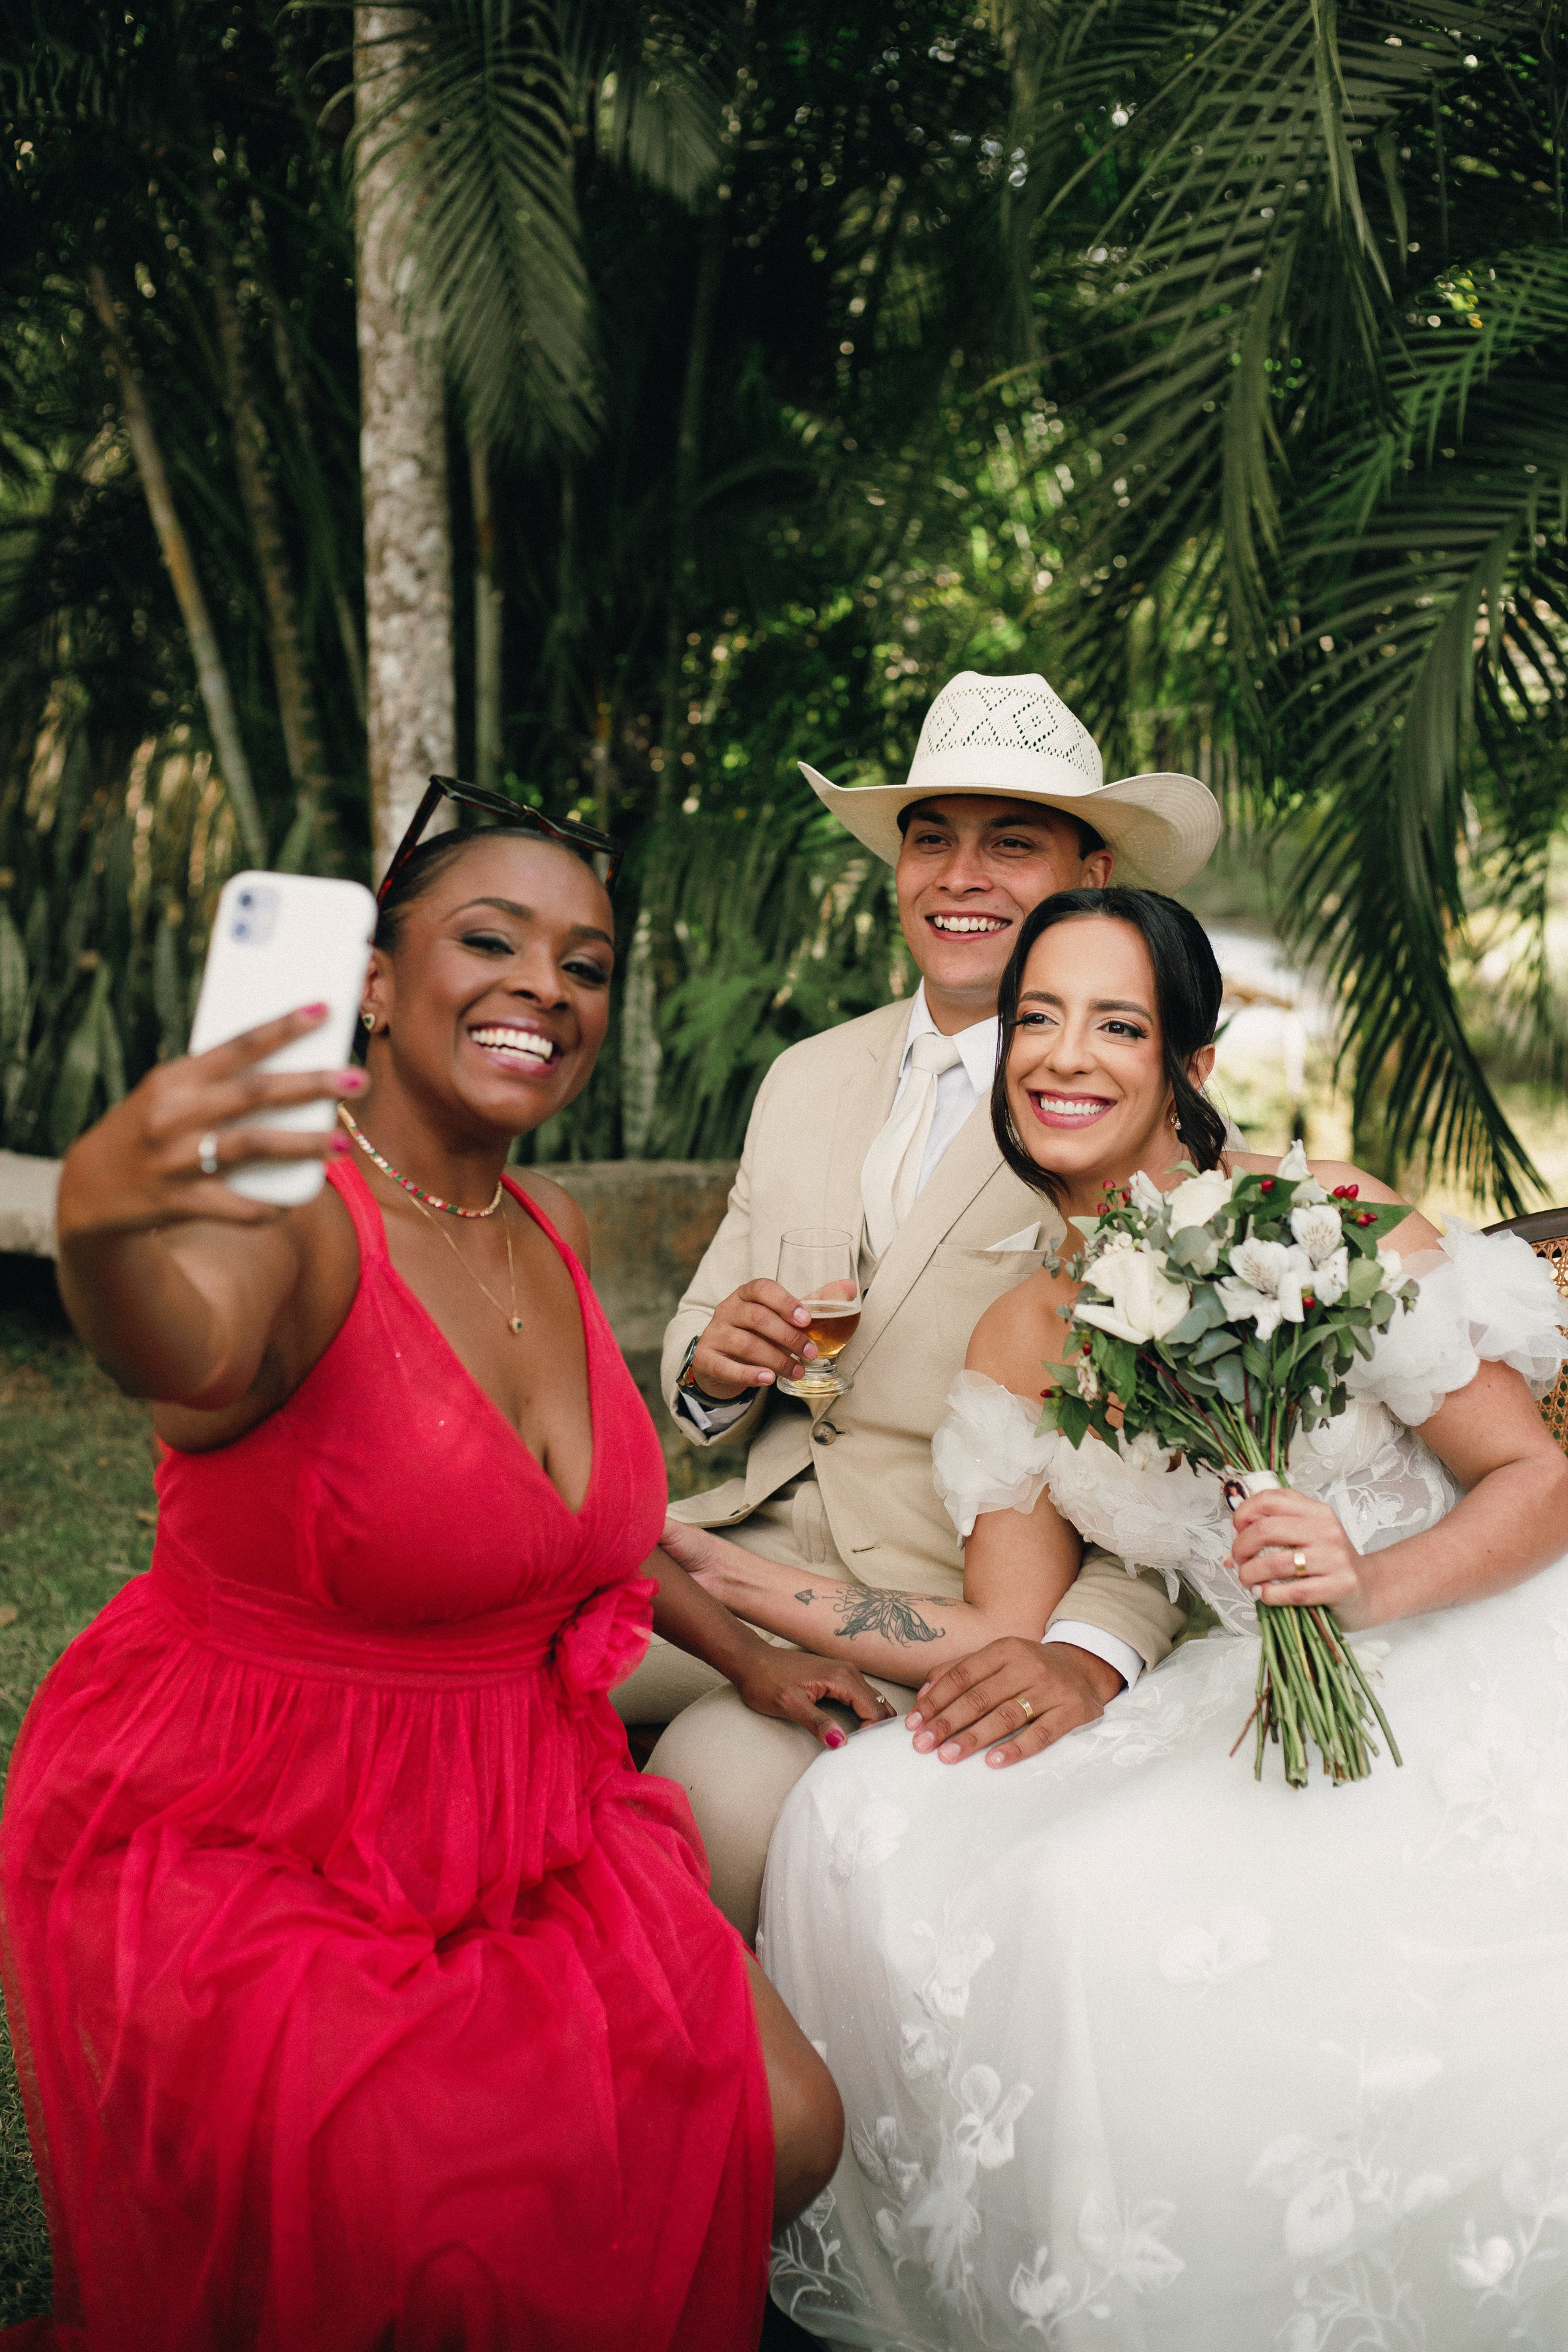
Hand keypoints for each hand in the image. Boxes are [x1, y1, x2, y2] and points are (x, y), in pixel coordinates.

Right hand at [55, 1005, 364, 1240]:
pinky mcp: (177, 1202)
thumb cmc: (147, 1129)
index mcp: (175, 1077)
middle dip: (311, 1084)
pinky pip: (235, 1206)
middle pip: (254, 1093)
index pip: (237, 1044)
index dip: (283, 1027)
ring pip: (251, 1146)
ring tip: (342, 1142)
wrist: (87, 1190)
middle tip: (358, 1079)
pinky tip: (294, 1201)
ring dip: (302, 1145)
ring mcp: (175, 1159)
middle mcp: (174, 1114)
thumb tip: (291, 1064)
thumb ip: (217, 1080)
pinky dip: (267, 1205)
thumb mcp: (168, 1093)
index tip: (325, 1009)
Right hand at [690, 1279, 817, 1400]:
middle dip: (789, 1337)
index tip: (807, 1320)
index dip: (785, 1302)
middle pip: (757, 1318)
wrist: (720, 1360)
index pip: (762, 1289)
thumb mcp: (779, 1318)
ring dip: (777, 1360)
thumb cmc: (756, 1334)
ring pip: (746, 1344)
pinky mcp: (704, 1358)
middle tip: (811, 1353)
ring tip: (797, 1372)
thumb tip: (847, 1291)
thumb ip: (809, 1307)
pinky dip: (749, 1374)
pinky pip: (726, 1367)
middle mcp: (727, 1309)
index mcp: (745, 1294)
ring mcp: (713, 1333)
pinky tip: (768, 1379)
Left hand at [734, 1648, 896, 1748]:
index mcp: (842, 1677)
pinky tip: (859, 1730)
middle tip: (872, 1755)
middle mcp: (848, 1671)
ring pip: (872, 1700)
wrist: (750, 1660)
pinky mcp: (837, 1677)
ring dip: (874, 1721)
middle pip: (879, 1704)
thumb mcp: (789, 1704)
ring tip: (868, 1746)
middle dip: (880, 1729)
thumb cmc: (766, 1681)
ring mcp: (844, 1672)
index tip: (863, 1754)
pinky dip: (865, 1713)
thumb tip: (841, 1742)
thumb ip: (817, 1723)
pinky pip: (861, 1697)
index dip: (873, 1733)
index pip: (874, 1709)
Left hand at [906, 1638, 1122, 1767]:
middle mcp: (1028, 1666)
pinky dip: (1016, 1748)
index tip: (914, 1723)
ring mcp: (1051, 1689)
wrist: (1085, 1668)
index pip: (963, 1675)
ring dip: (974, 1738)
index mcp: (1006, 1649)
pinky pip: (1041, 1734)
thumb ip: (960, 1670)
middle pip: (980, 1697)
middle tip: (923, 1744)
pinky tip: (993, 1761)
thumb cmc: (1030, 1668)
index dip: (936, 1700)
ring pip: (1006, 1715)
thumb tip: (923, 1694)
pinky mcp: (1071, 1712)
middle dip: (947, 1722)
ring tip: (948, 1755)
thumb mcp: (998, 1658)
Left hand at [1227, 1490, 1370, 1626]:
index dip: (1243, 1514)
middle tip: (1237, 1561)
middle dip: (1241, 1547)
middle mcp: (1326, 1530)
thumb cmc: (1329, 1564)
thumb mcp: (1306, 1537)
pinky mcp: (1340, 1586)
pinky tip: (1265, 1595)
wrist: (1370, 1590)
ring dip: (1250, 1574)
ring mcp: (1335, 1558)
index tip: (1236, 1531)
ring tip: (1248, 1581)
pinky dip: (1269, 1595)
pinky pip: (1293, 1591)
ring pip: (1275, 1563)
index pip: (1270, 1499)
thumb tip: (1229, 1555)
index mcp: (1316, 1511)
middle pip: (1266, 1530)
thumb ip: (1272, 1536)